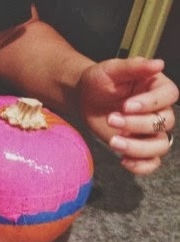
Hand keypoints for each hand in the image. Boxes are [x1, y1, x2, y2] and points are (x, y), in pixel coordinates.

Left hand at [77, 57, 177, 174]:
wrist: (84, 99)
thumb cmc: (99, 81)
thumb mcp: (112, 69)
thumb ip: (134, 66)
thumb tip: (159, 64)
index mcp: (157, 87)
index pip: (169, 96)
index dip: (150, 103)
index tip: (126, 106)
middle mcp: (159, 109)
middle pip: (164, 122)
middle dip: (137, 124)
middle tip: (111, 119)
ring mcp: (150, 131)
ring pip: (161, 145)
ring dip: (138, 147)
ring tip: (113, 142)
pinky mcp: (139, 146)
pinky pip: (152, 163)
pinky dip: (141, 166)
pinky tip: (123, 161)